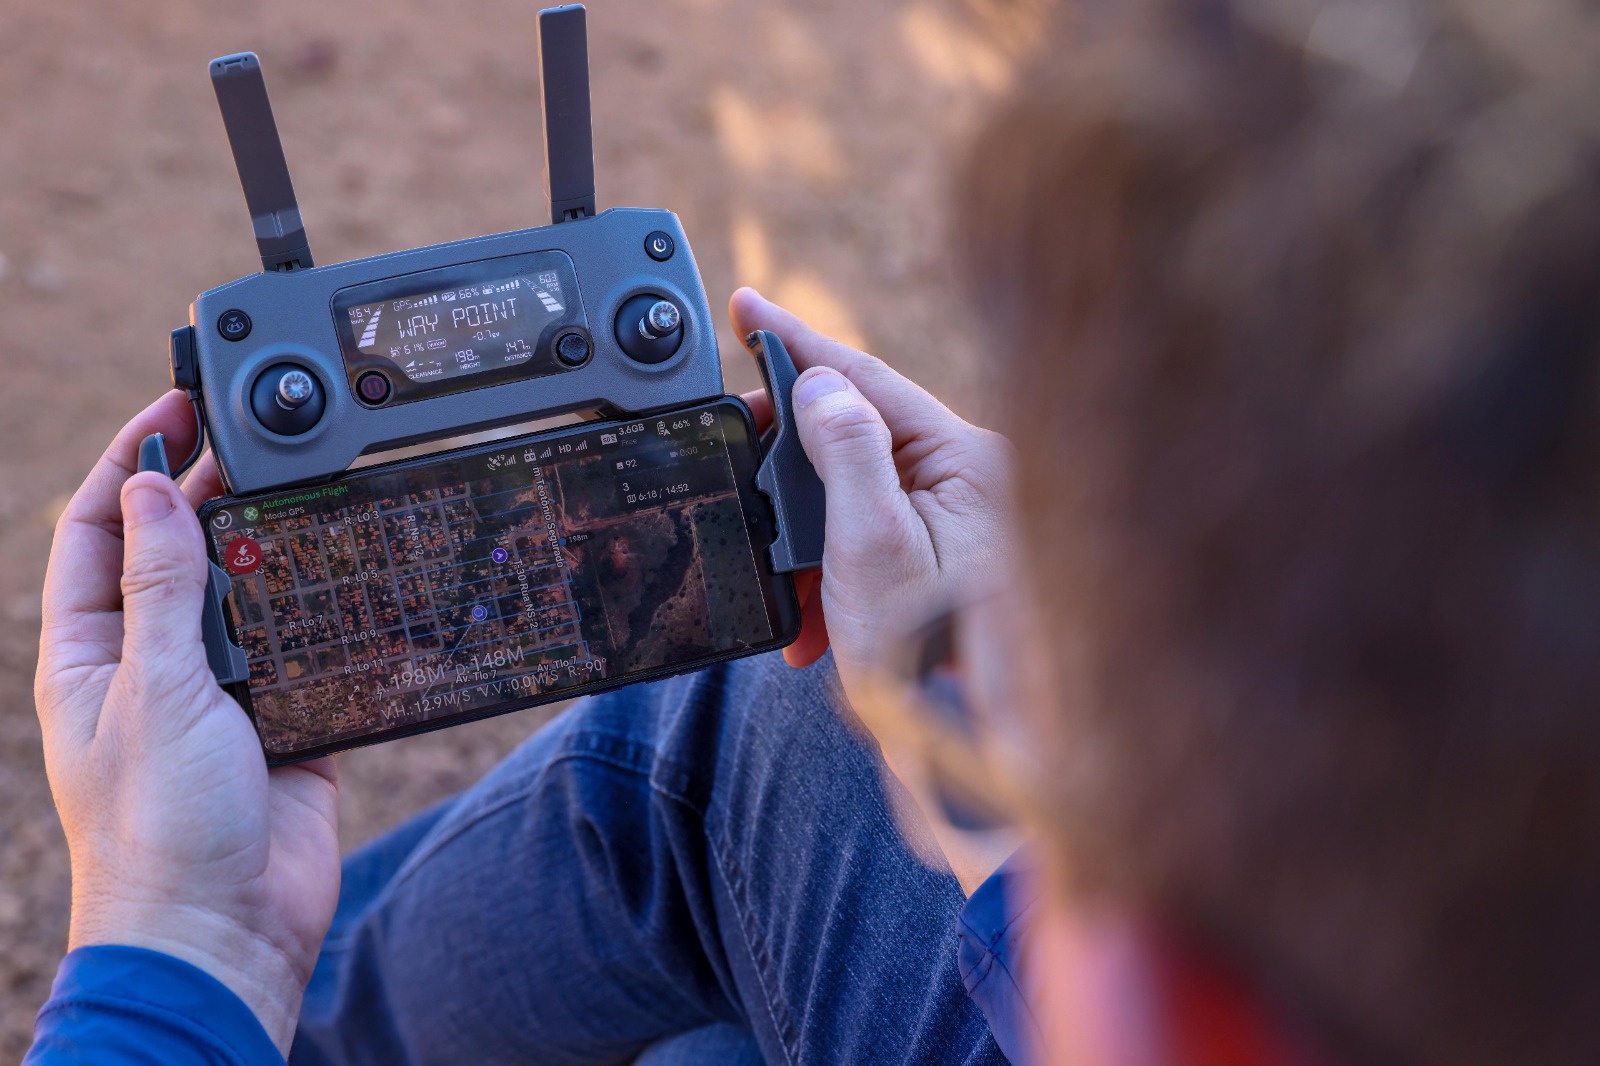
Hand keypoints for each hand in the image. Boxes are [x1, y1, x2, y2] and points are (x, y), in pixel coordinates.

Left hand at [34, 391, 339, 1054]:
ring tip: (303, 490)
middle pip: (175, 552)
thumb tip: (148, 489)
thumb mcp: (151, 691)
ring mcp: (219, 692)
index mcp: (90, 653)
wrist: (224, 932)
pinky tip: (349, 572)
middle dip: (207, 491)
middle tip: (255, 435)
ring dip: (269, 547)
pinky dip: (324, 611)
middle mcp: (151, 663)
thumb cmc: (158, 829)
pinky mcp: (284, 721)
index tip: (174, 407)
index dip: (126, 465)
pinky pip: (305, 647)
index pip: (96, 533)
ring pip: (245, 594)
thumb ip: (160, 589)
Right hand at [731, 288, 1013, 686]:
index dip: (797, 342)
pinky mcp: (940, 563)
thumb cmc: (931, 655)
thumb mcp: (870, 545)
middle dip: (790, 470)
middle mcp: (971, 480)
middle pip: (857, 436)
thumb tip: (822, 382)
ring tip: (781, 584)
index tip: (745, 305)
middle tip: (735, 468)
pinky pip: (870, 543)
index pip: (867, 380)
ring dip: (806, 542)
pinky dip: (830, 578)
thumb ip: (844, 451)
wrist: (965, 752)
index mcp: (967, 460)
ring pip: (854, 497)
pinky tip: (809, 624)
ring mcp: (957, 523)